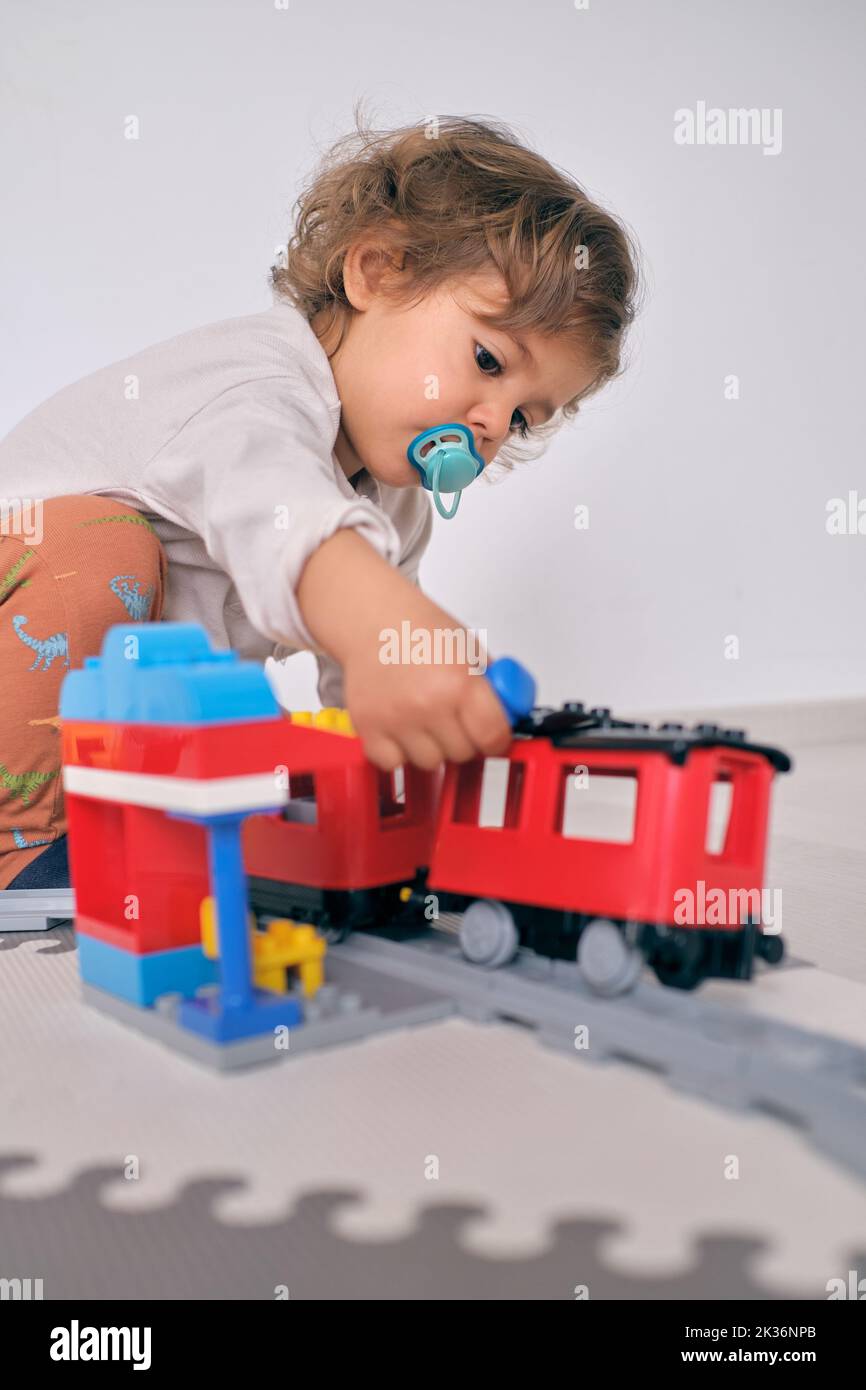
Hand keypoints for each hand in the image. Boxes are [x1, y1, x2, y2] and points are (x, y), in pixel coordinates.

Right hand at [343, 633, 512, 771]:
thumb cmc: (419, 628)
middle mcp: (429, 704)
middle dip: (463, 740)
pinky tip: (399, 728)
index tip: (491, 737)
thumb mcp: (471, 650)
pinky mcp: (367, 727)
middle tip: (452, 718)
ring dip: (431, 747)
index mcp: (460, 682)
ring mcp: (396, 719)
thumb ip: (492, 687)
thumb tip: (510, 717)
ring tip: (422, 718)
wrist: (371, 617)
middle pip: (462, 754)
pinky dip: (397, 753)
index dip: (496, 740)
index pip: (493, 737)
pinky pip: (392, 763)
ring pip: (429, 763)